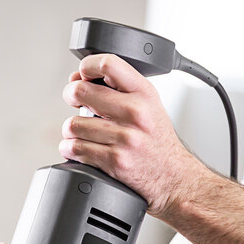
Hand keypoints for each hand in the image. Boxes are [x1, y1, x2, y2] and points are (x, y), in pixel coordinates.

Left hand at [60, 54, 201, 217]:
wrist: (174, 179)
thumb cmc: (159, 145)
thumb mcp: (151, 107)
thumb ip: (123, 91)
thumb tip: (80, 79)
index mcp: (144, 94)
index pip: (108, 64)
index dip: (86, 67)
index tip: (80, 75)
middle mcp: (135, 113)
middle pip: (81, 92)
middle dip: (71, 96)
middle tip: (74, 102)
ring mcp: (124, 138)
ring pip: (73, 124)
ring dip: (70, 130)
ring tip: (79, 132)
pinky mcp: (113, 161)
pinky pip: (75, 148)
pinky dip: (70, 149)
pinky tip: (78, 149)